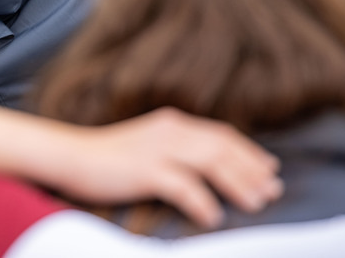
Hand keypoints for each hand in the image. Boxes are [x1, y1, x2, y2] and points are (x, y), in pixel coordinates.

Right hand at [49, 107, 282, 228]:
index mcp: (172, 124)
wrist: (71, 155)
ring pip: (211, 162)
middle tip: (274, 191)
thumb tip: (207, 169)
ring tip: (255, 204)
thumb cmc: (108, 159)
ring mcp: (157, 149)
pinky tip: (213, 218)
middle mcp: (170, 131)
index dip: (249, 152)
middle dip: (252, 169)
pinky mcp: (145, 169)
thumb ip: (176, 151)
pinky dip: (203, 202)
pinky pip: (184, 186)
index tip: (271, 169)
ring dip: (238, 184)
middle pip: (223, 147)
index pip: (221, 134)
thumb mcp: (147, 146)